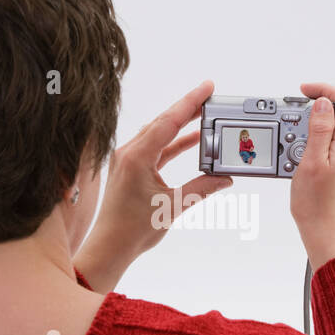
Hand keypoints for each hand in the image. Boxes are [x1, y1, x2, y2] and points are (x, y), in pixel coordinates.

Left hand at [73, 80, 232, 291]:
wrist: (110, 247)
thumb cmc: (132, 230)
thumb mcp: (173, 206)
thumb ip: (202, 188)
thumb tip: (224, 178)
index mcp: (136, 157)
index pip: (168, 122)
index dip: (190, 103)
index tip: (207, 88)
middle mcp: (129, 153)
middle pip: (162, 122)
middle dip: (187, 108)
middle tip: (210, 96)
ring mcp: (128, 160)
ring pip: (158, 134)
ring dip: (181, 125)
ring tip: (204, 115)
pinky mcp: (131, 168)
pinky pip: (156, 148)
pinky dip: (174, 143)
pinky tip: (191, 140)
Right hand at [289, 82, 334, 269]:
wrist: (327, 232)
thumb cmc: (317, 204)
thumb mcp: (311, 160)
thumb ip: (319, 127)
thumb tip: (323, 103)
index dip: (324, 89)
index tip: (304, 91)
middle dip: (315, 110)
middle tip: (292, 120)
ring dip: (314, 128)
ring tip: (294, 145)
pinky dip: (317, 142)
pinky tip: (302, 156)